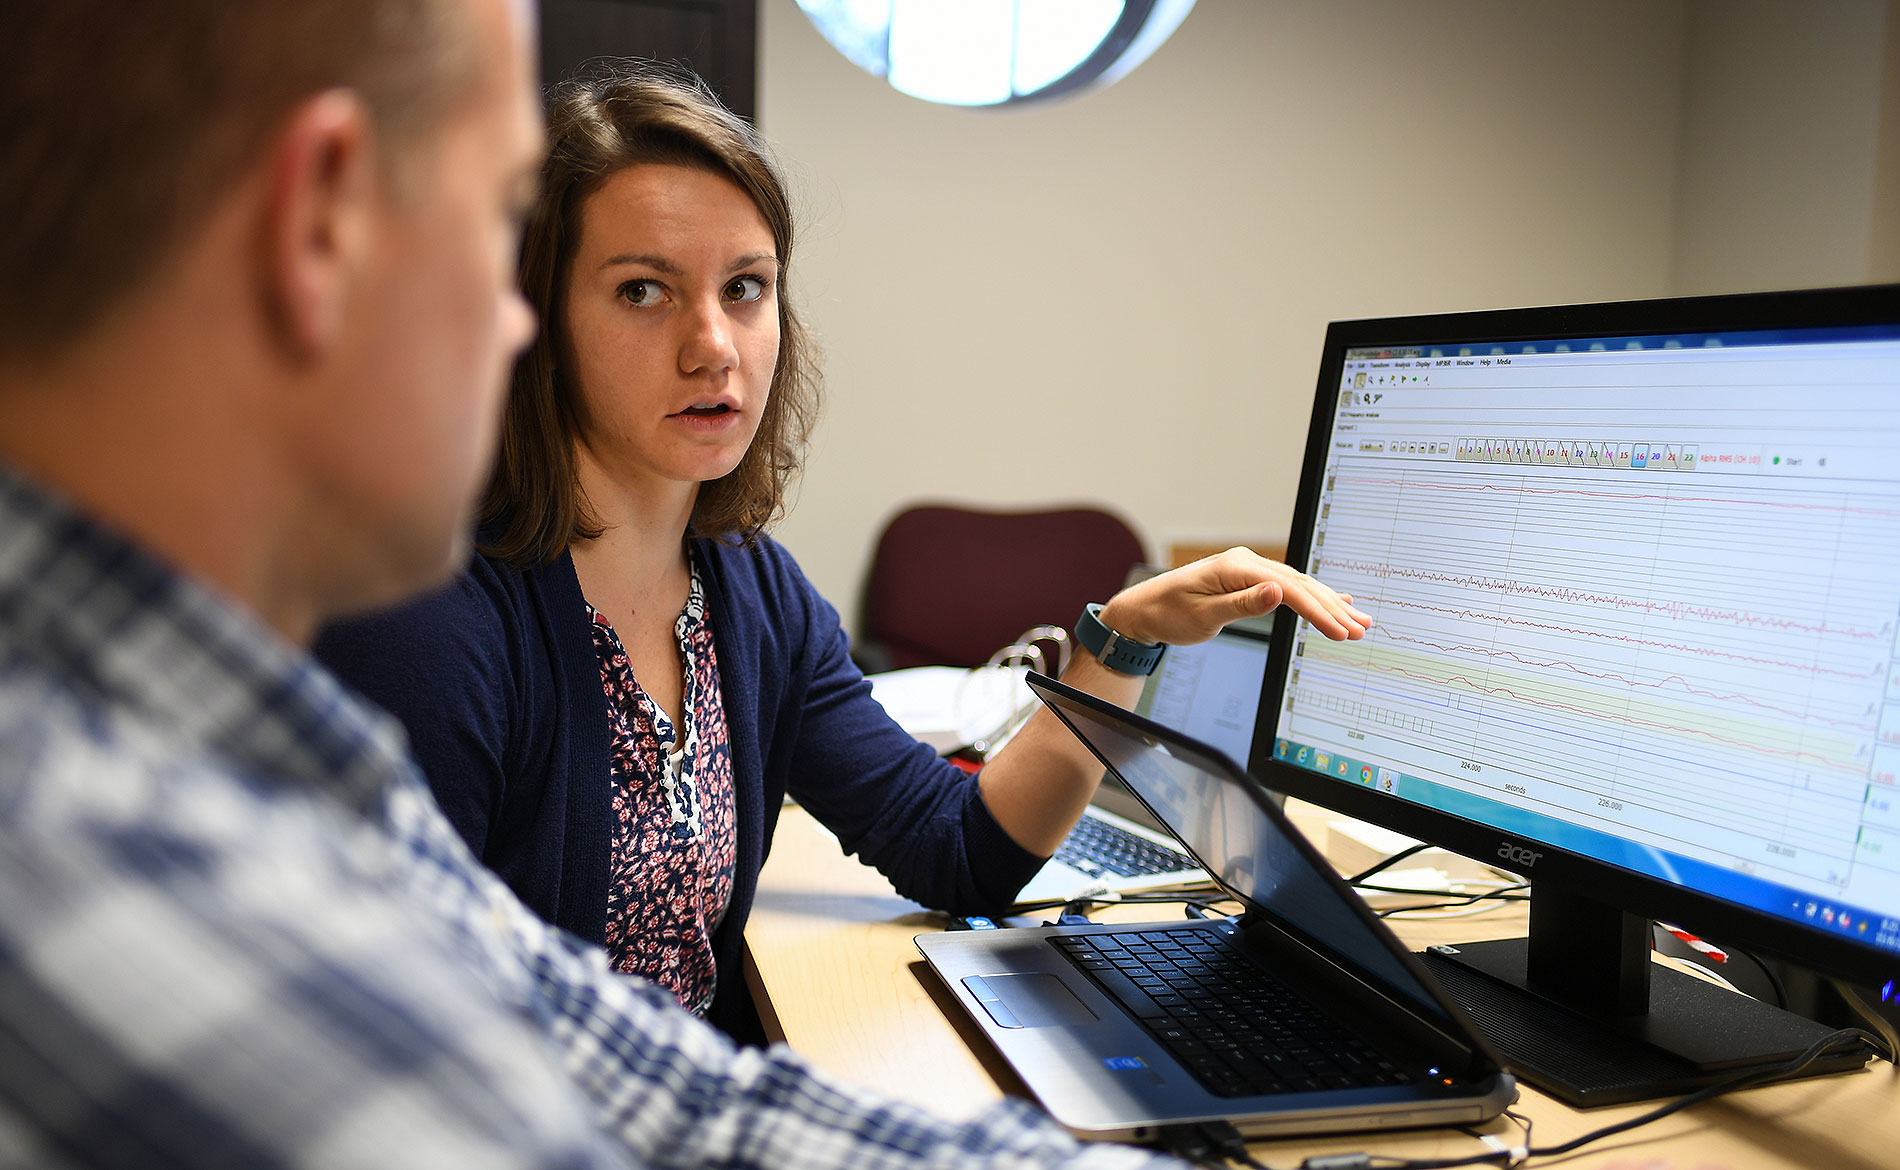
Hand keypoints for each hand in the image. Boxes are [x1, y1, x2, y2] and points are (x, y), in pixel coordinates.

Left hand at [1095, 547, 1369, 645]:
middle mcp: (1245, 563)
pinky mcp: (1247, 580)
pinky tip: (1335, 600)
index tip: (1340, 632)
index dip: (1318, 612)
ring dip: (1329, 603)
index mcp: (1236, 568)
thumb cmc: (1169, 614)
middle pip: (1300, 585)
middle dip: (1333, 609)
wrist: (1145, 610)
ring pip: (1298, 586)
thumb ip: (1242, 605)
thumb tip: (1277, 592)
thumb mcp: (1203, 616)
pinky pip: (1287, 587)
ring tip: (1358, 620)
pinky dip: (1313, 596)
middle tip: (1361, 629)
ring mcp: (1247, 570)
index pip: (1288, 591)